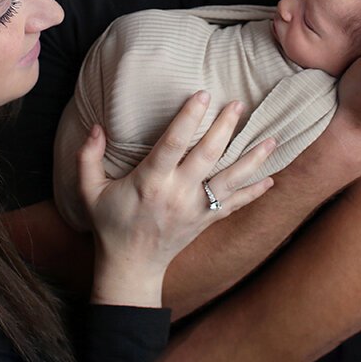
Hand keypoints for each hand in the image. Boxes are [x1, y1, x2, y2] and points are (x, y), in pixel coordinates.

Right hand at [78, 92, 275, 306]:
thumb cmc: (110, 224)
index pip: (172, 144)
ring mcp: (196, 208)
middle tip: (239, 103)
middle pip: (207, 155)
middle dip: (225, 128)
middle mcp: (177, 193)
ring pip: (230, 180)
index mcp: (150, 182)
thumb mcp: (89, 192)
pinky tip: (272, 178)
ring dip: (253, 159)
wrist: (131, 266)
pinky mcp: (206, 220)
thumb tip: (95, 126)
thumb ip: (87, 157)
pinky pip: (235, 205)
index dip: (188, 118)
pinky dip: (254, 192)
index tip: (203, 95)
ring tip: (273, 138)